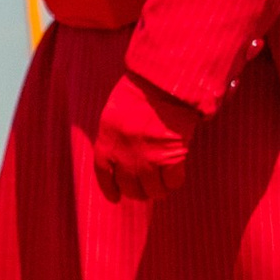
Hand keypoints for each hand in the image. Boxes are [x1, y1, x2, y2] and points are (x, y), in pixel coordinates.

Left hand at [92, 71, 199, 204]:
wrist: (164, 82)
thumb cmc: (142, 89)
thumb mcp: (117, 111)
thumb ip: (116, 135)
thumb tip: (122, 156)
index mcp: (107, 139)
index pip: (103, 173)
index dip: (110, 188)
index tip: (116, 198)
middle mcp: (125, 153)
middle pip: (130, 187)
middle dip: (138, 193)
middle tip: (147, 191)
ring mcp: (148, 157)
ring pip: (152, 190)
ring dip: (158, 192)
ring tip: (163, 188)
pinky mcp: (171, 157)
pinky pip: (172, 182)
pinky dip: (174, 183)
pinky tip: (175, 178)